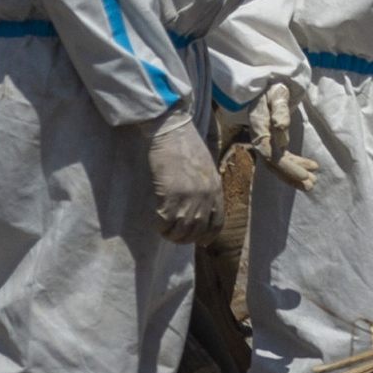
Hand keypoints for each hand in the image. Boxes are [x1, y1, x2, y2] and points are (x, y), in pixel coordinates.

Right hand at [140, 109, 223, 243]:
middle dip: (185, 238)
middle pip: (197, 230)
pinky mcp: (170, 194)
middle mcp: (205, 196)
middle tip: (174, 236)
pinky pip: (165, 221)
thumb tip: (200, 206)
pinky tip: (155, 221)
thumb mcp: (207, 168)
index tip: (199, 241)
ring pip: (181, 229)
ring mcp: (188, 197)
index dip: (207, 236)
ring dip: (171, 234)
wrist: (173, 131)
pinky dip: (159, 226)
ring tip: (164, 231)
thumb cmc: (187, 146)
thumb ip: (207, 188)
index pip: (216, 223)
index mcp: (216, 189)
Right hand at [249, 81, 319, 191]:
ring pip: (278, 163)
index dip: (286, 166)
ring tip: (313, 182)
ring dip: (294, 173)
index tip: (304, 174)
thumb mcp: (277, 95)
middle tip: (311, 184)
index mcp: (258, 127)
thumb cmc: (272, 88)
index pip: (269, 153)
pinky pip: (282, 157)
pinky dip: (296, 164)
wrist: (266, 85)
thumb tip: (281, 132)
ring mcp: (265, 141)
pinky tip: (312, 167)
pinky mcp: (272, 141)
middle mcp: (259, 137)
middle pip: (273, 162)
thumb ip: (279, 111)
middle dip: (291, 175)